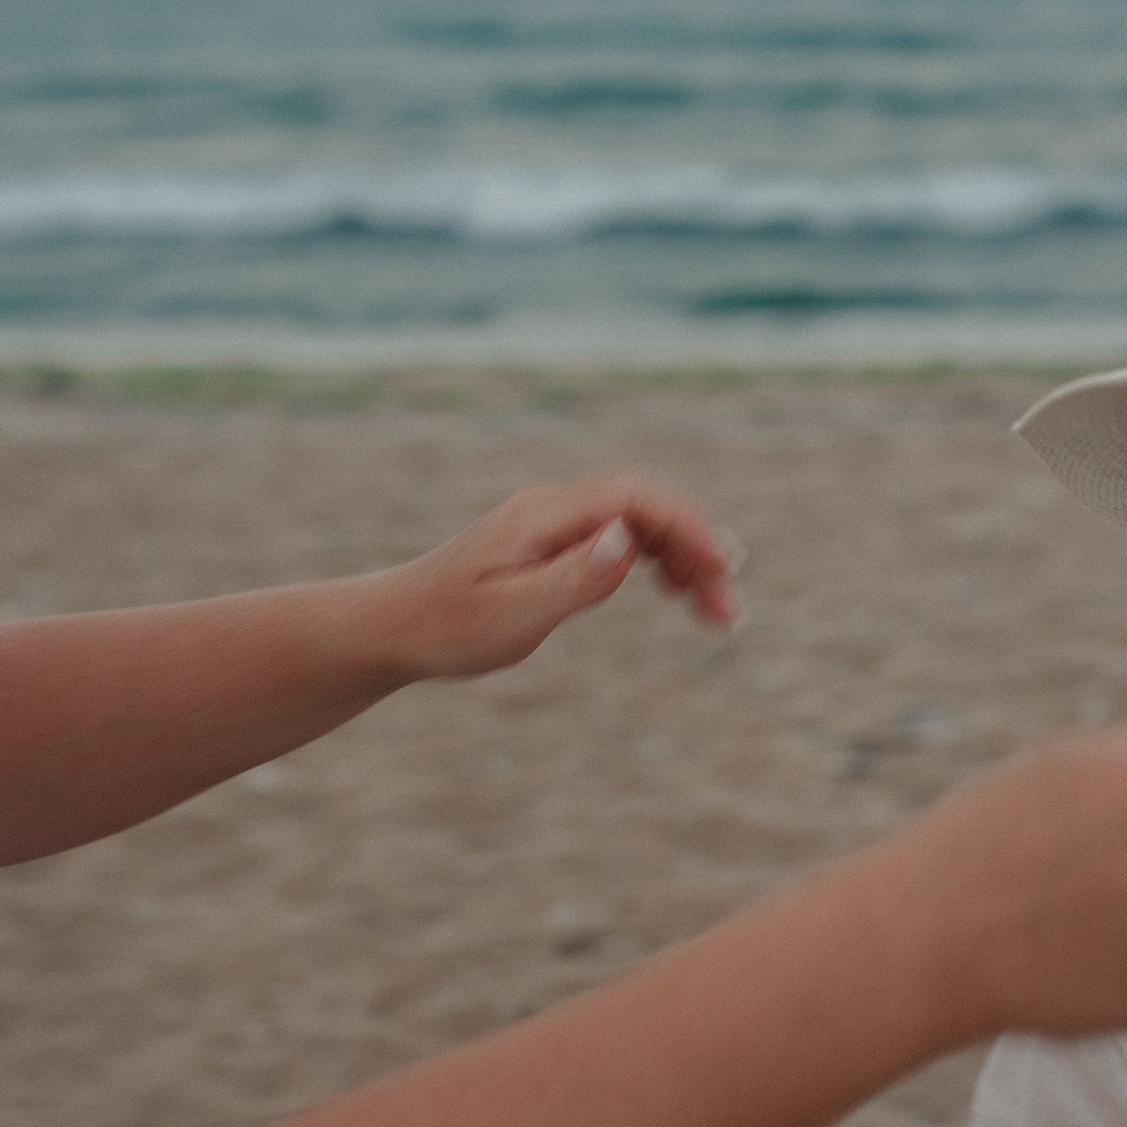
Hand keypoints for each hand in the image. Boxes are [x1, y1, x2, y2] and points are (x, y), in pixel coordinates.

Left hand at [377, 473, 739, 678]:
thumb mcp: (512, 615)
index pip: (635, 500)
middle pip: (648, 509)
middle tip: (730, 613)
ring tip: (715, 612)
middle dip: (698, 551)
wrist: (396, 627)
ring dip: (685, 559)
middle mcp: (555, 509)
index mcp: (545, 516)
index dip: (688, 528)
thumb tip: (627, 539)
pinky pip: (623, 538)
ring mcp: (557, 523)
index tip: (723, 570)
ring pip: (641, 523)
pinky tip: (676, 592)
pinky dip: (658, 561)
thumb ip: (574, 578)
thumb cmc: (449, 627)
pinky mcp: (557, 544)